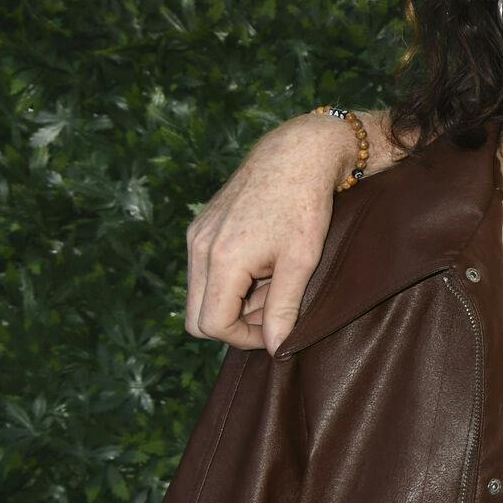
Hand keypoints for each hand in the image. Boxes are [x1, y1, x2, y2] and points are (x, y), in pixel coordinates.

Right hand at [184, 111, 386, 350]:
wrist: (298, 152)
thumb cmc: (305, 205)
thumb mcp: (302, 261)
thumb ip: (285, 308)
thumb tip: (276, 350)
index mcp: (221, 260)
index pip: (213, 326)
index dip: (245, 338)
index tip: (277, 329)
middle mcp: (199, 248)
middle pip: (198, 316)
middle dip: (236, 323)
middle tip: (275, 309)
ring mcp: (196, 234)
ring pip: (201, 294)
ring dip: (234, 300)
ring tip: (275, 282)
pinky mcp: (201, 225)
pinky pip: (204, 270)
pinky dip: (230, 279)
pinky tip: (263, 264)